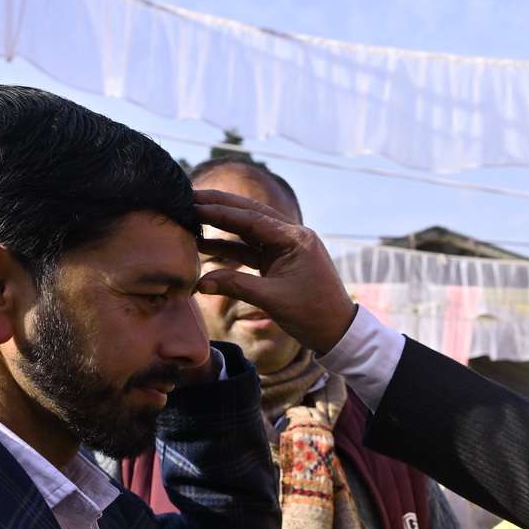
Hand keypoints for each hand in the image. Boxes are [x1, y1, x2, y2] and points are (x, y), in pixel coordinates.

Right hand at [194, 190, 358, 355]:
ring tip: (192, 219)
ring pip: (249, 231)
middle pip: (250, 215)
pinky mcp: (281, 261)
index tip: (194, 203)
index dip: (221, 212)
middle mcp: (292, 237)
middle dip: (220, 207)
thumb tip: (200, 283)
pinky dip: (231, 248)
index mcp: (295, 240)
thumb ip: (236, 286)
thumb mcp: (273, 300)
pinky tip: (206, 246)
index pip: (252, 218)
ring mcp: (287, 248)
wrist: (338, 332)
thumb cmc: (313, 315)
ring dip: (222, 227)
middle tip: (190, 197)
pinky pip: (252, 249)